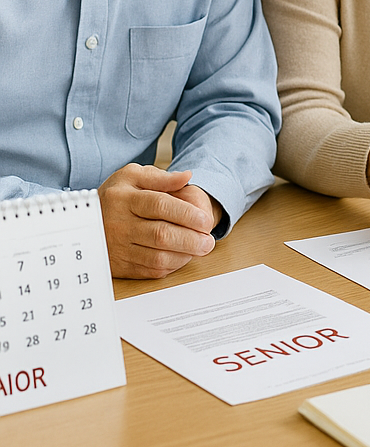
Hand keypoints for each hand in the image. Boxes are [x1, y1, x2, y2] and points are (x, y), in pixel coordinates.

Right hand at [98, 164, 216, 278]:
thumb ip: (161, 177)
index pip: (160, 205)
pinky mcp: (118, 265)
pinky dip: (171, 266)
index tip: (206, 220)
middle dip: (191, 239)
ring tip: (201, 248)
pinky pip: (148, 270)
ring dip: (184, 255)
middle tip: (209, 241)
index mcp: (124, 199)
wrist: (83, 219)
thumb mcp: (133, 176)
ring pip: (156, 257)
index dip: (187, 214)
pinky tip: (183, 256)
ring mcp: (117, 247)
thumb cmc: (116, 195)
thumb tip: (187, 176)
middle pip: (160, 235)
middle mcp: (119, 224)